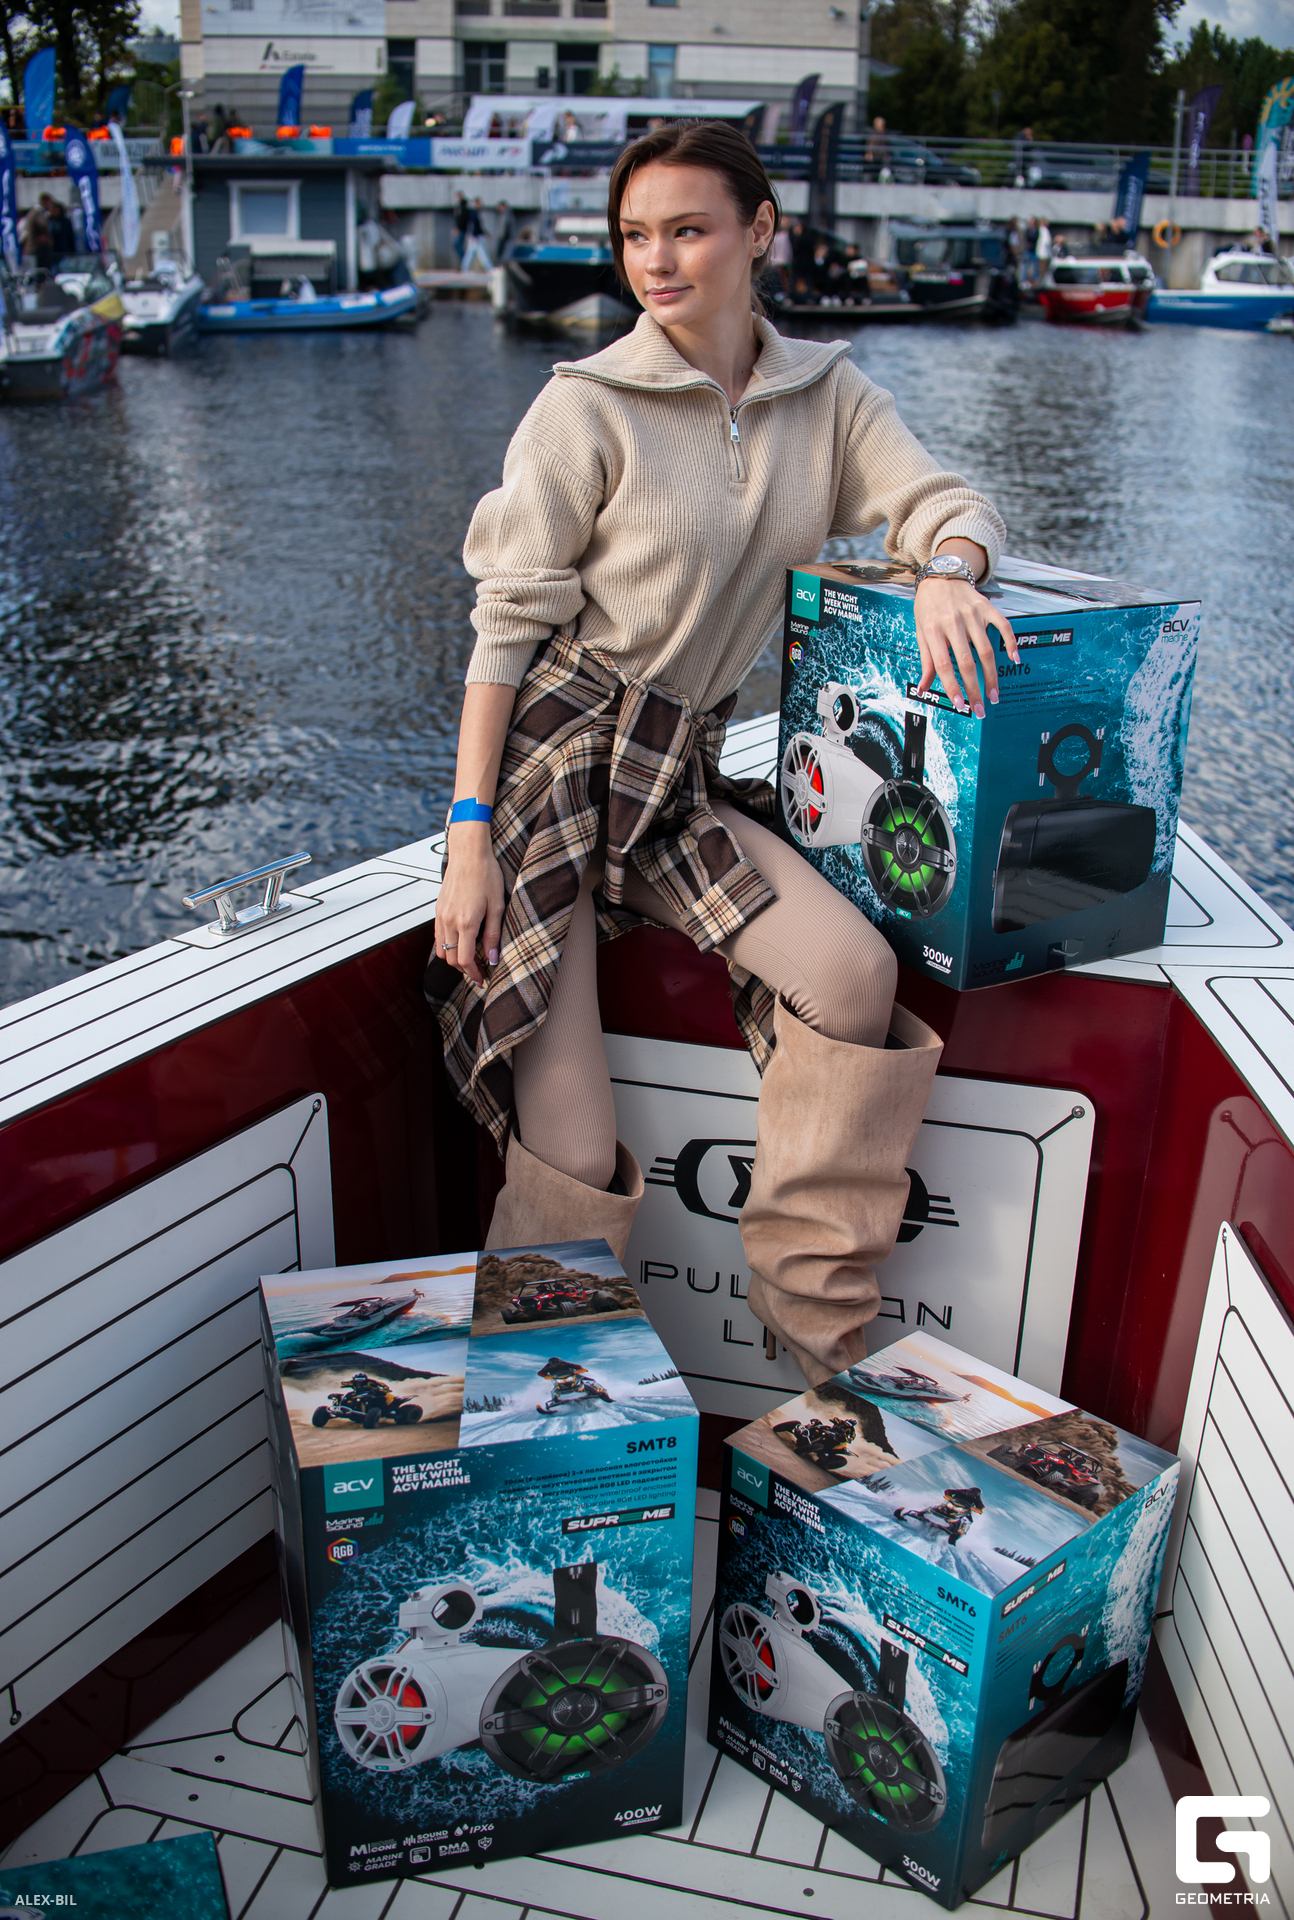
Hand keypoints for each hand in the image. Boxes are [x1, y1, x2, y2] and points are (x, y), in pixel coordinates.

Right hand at [432, 822, 504, 988]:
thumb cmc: (485, 874)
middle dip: (464, 969)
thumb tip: (492, 958)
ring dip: (454, 958)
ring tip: (470, 958)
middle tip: (479, 971)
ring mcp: (441, 915)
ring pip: (441, 949)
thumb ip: (493, 934)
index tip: (482, 979)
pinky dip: (446, 945)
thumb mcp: (497, 906)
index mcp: (466, 922)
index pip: (464, 960)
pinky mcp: (438, 909)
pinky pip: (437, 936)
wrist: (469, 853)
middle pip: (450, 959)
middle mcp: (449, 920)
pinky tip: (460, 942)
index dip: (473, 974)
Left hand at [914, 578, 1018, 715]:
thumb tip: (923, 688)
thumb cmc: (928, 606)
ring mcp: (972, 614)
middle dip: (975, 689)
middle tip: (981, 709)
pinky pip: (1002, 625)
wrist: (941, 575)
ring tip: (994, 694)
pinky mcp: (986, 606)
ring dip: (991, 675)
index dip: (953, 687)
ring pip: (985, 649)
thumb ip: (926, 660)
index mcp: (933, 630)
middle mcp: (953, 622)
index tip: (961, 706)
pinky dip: (1010, 642)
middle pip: (967, 662)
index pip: (943, 665)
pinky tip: (1014, 659)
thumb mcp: (920, 631)